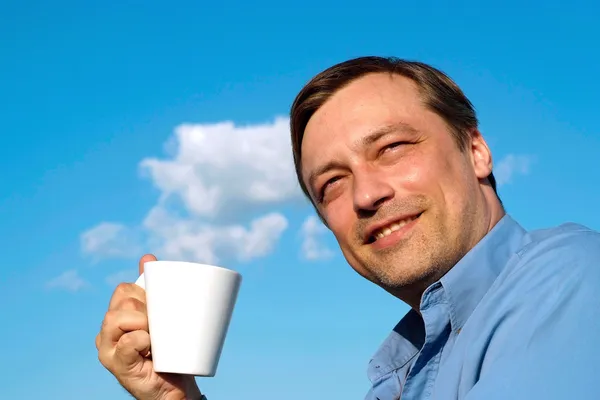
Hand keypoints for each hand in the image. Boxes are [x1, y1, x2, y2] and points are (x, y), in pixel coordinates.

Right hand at [96, 254, 202, 399]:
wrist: (175, 387)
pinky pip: (126, 343)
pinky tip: (150, 347)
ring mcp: (109, 350)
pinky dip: (141, 340)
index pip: (124, 290)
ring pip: (117, 319)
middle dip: (146, 308)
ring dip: (143, 322)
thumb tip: (147, 257)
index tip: (160, 306)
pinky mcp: (117, 366)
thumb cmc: (170, 351)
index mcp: (117, 317)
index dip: (144, 292)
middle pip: (122, 303)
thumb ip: (156, 290)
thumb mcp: (165, 316)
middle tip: (162, 325)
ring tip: (156, 335)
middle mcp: (107, 332)